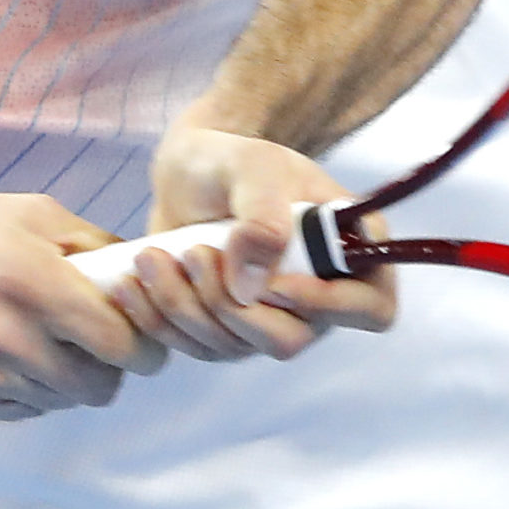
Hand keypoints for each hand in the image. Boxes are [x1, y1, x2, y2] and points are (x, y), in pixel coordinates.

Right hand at [0, 192, 166, 420]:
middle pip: (98, 385)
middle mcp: (9, 335)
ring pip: (63, 401)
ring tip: (48, 341)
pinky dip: (32, 390)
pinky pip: (24, 411)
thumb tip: (139, 276)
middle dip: (110, 367)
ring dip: (69, 378)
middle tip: (100, 344)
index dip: (145, 345)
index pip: (120, 342)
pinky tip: (13, 355)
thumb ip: (92, 244)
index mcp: (33, 280)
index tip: (145, 340)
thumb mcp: (27, 213)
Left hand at [114, 120, 395, 363]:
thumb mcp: (254, 167)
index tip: (274, 283)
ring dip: (186, 306)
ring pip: (236, 346)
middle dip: (231, 305)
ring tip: (153, 257)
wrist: (189, 172)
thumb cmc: (234, 160)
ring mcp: (271, 320)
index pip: (372, 308)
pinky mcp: (225, 331)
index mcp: (350, 252)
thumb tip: (252, 289)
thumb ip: (263, 216)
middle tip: (195, 253)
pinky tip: (136, 283)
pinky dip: (161, 319)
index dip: (330, 307)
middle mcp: (317, 297)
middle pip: (290, 340)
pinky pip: (197, 348)